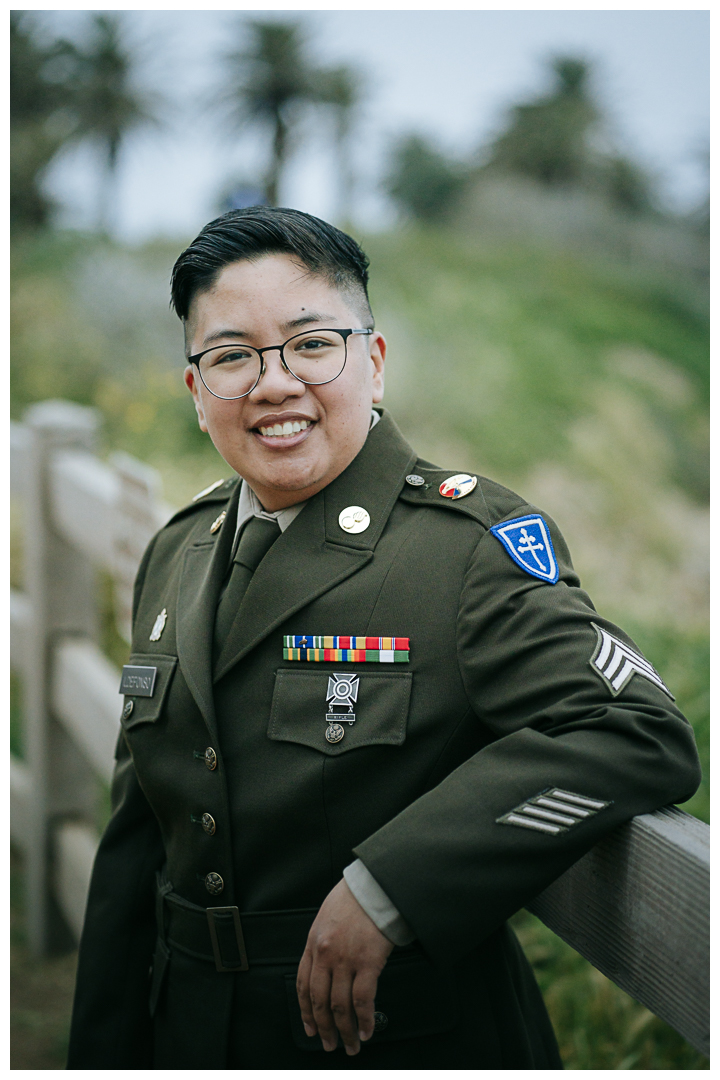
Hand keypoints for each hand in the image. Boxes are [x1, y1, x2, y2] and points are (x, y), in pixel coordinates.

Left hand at [296, 878, 394, 1054]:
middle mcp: (325, 955)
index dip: (305, 1012)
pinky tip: (366, 1030)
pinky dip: (363, 1019)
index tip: (310, 1028)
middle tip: (329, 1044)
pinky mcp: (368, 962)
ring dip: (344, 1030)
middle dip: (324, 1028)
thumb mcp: (327, 918)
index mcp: (313, 943)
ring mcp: (346, 959)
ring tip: (350, 1045)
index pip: (303, 985)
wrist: (374, 885)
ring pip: (340, 1005)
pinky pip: (363, 999)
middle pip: (319, 1001)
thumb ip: (323, 943)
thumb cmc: (353, 897)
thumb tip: (326, 969)